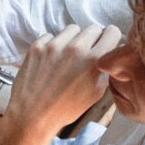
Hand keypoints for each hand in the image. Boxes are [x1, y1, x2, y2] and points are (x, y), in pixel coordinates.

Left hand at [0, 23, 121, 144]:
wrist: (32, 116)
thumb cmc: (65, 108)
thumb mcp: (96, 92)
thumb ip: (106, 69)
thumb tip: (110, 52)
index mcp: (94, 60)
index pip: (112, 31)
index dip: (110, 38)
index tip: (105, 44)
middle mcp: (75, 49)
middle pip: (93, 28)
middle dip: (92, 39)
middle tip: (84, 54)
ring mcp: (54, 46)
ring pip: (72, 29)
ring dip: (73, 39)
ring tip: (67, 56)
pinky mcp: (36, 47)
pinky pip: (50, 36)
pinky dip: (52, 45)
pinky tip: (50, 60)